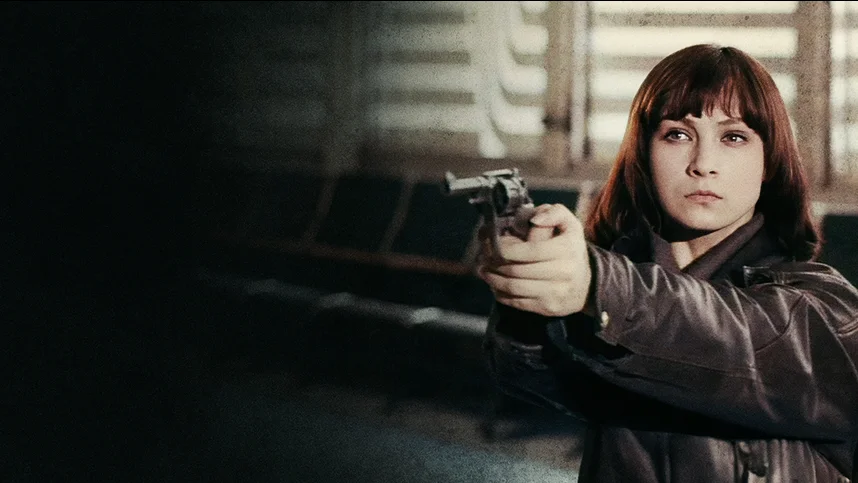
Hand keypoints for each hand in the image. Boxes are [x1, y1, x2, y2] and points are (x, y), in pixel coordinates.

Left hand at [477, 204, 591, 316]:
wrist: (587, 285)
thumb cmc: (571, 251)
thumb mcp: (570, 226)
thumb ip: (555, 213)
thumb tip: (536, 218)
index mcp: (566, 250)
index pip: (529, 251)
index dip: (506, 249)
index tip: (493, 245)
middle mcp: (562, 273)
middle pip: (518, 270)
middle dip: (495, 264)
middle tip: (482, 258)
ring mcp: (555, 293)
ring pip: (514, 288)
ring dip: (493, 279)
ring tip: (484, 271)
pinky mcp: (547, 308)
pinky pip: (517, 302)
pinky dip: (501, 294)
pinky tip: (495, 285)